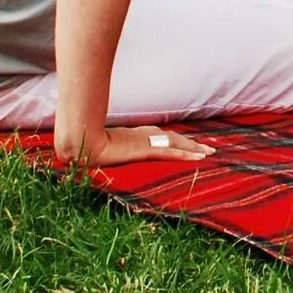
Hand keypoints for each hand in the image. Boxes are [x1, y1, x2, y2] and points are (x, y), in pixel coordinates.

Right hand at [50, 123, 212, 170]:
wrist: (83, 142)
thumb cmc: (87, 145)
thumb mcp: (100, 147)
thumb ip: (106, 148)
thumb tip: (101, 152)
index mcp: (135, 135)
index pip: (161, 137)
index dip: (177, 141)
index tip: (189, 144)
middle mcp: (144, 135)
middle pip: (174, 138)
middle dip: (192, 143)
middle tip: (209, 148)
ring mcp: (145, 141)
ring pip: (177, 143)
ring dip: (194, 148)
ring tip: (210, 152)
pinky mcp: (146, 149)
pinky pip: (171, 152)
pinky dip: (186, 154)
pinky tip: (198, 157)